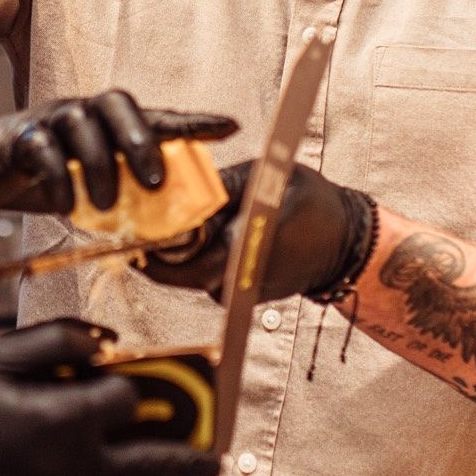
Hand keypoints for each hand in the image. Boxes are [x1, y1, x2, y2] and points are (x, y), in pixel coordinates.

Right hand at [0, 92, 237, 213]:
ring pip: (82, 124)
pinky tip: (67, 206)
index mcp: (105, 123)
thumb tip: (168, 229)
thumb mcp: (87, 189)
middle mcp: (81, 112)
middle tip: (156, 184)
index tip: (230, 127)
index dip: (191, 121)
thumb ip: (123, 197)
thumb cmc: (38, 178)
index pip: (154, 115)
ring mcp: (48, 120)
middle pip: (119, 106)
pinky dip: (59, 178)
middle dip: (142, 142)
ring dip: (101, 166)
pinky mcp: (18, 136)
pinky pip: (43, 149)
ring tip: (108, 207)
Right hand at [0, 320, 219, 475]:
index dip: (131, 384)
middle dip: (182, 458)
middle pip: (142, 464)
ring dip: (139, 475)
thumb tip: (102, 339)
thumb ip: (54, 342)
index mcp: (63, 423)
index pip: (126, 403)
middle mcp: (67, 469)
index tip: (130, 374)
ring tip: (163, 464)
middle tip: (217, 458)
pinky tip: (73, 463)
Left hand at [139, 159, 373, 304]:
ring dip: (182, 253)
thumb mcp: (264, 178)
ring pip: (194, 274)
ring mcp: (242, 293)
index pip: (178, 262)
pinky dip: (204, 258)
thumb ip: (220, 187)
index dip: (149, 248)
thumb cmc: (312, 204)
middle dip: (160, 249)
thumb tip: (177, 185)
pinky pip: (213, 277)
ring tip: (173, 222)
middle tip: (141, 223)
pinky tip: (206, 234)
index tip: (129, 229)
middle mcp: (238, 280)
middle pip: (179, 272)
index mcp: (242, 249)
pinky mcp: (246, 296)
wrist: (346, 243)